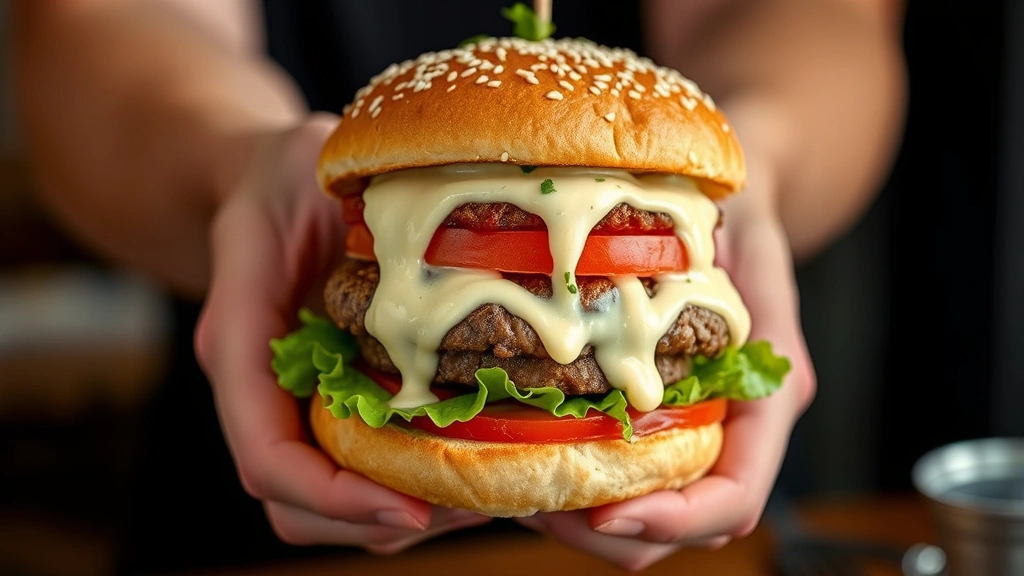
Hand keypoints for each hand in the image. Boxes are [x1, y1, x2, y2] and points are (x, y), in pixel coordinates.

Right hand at [194, 114, 490, 552]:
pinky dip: (403, 490)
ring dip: (398, 517)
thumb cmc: (285, 170)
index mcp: (240, 339)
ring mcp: (286, 404)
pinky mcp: (319, 406)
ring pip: (325, 508)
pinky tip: (466, 469)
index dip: (335, 496)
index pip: (268, 454)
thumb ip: (337, 189)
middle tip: (473, 506)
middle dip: (376, 520)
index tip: (412, 508)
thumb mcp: (304, 159)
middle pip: (295, 505)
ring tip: (482, 498)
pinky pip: (352, 477)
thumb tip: (420, 221)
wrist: (262, 186)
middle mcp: (256, 389)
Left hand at [514, 162, 816, 571]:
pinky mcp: (660, 425)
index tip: (606, 514)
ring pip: (648, 519)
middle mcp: (734, 432)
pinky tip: (528, 461)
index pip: (735, 496)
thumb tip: (712, 360)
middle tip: (533, 508)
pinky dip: (577, 489)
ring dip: (583, 520)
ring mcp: (698, 433)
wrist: (733, 201)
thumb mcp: (746, 234)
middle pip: (683, 527)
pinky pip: (624, 482)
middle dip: (609, 532)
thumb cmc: (739, 211)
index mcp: (766, 400)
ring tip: (516, 493)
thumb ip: (751, 301)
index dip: (675, 520)